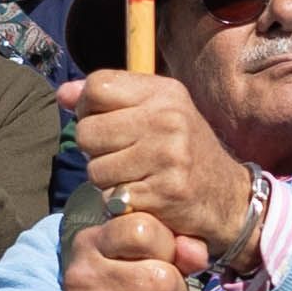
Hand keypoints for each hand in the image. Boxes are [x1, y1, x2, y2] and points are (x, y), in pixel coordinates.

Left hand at [61, 69, 256, 248]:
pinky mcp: (164, 193)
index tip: (104, 123)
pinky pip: (111, 198)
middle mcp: (168, 119)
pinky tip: (142, 197)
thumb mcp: (156, 112)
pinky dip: (119, 203)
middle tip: (121, 157)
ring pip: (95, 168)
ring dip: (107, 180)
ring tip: (134, 177)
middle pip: (87, 131)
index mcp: (164, 93)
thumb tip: (63, 94)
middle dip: (95, 150)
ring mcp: (168, 156)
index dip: (87, 108)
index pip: (96, 86)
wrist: (228, 197)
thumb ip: (109, 99)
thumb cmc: (183, 151)